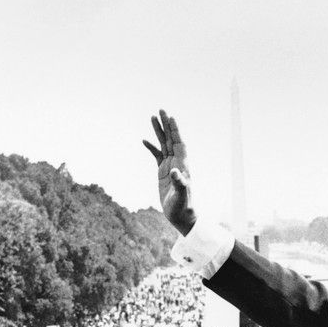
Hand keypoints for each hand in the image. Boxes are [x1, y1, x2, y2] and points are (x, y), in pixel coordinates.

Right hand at [143, 110, 196, 235]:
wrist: (181, 216)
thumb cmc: (183, 206)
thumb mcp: (181, 195)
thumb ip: (179, 183)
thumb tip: (174, 172)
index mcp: (183, 165)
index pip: (179, 143)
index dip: (175, 130)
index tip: (170, 117)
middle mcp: (177, 162)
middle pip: (171, 139)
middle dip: (166, 125)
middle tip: (160, 110)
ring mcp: (169, 166)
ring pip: (164, 145)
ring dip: (158, 132)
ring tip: (152, 118)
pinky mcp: (163, 172)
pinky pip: (157, 156)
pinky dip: (151, 147)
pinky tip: (144, 141)